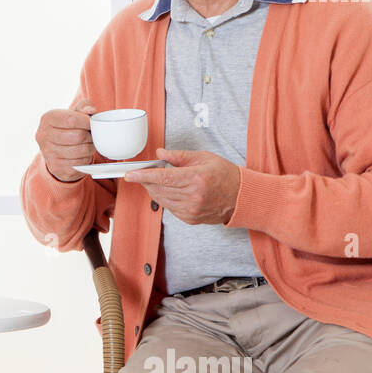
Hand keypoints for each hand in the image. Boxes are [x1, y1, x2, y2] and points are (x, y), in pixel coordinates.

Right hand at [35, 100, 97, 181]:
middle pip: (77, 136)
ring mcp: (48, 152)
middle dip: (90, 136)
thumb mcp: (74, 113)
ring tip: (89, 144)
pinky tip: (84, 154)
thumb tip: (90, 111)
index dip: (86, 121)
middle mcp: (43, 135)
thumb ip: (84, 107)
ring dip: (90, 148)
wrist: (55, 150)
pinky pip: (79, 163)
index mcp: (48, 118)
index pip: (71, 119)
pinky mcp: (55, 167)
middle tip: (92, 135)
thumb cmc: (68, 127)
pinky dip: (86, 159)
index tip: (91, 123)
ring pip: (80, 150)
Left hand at [121, 147, 240, 224]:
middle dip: (146, 181)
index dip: (143, 176)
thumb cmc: (225, 175)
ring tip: (157, 180)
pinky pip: (169, 207)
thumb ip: (179, 156)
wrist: (242, 198)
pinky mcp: (190, 219)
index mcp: (196, 178)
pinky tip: (171, 190)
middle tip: (141, 173)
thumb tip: (159, 153)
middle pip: (158, 189)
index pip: (162, 177)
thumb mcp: (204, 158)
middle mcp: (193, 196)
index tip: (130, 174)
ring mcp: (191, 210)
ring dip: (154, 189)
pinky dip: (165, 198)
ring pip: (161, 199)